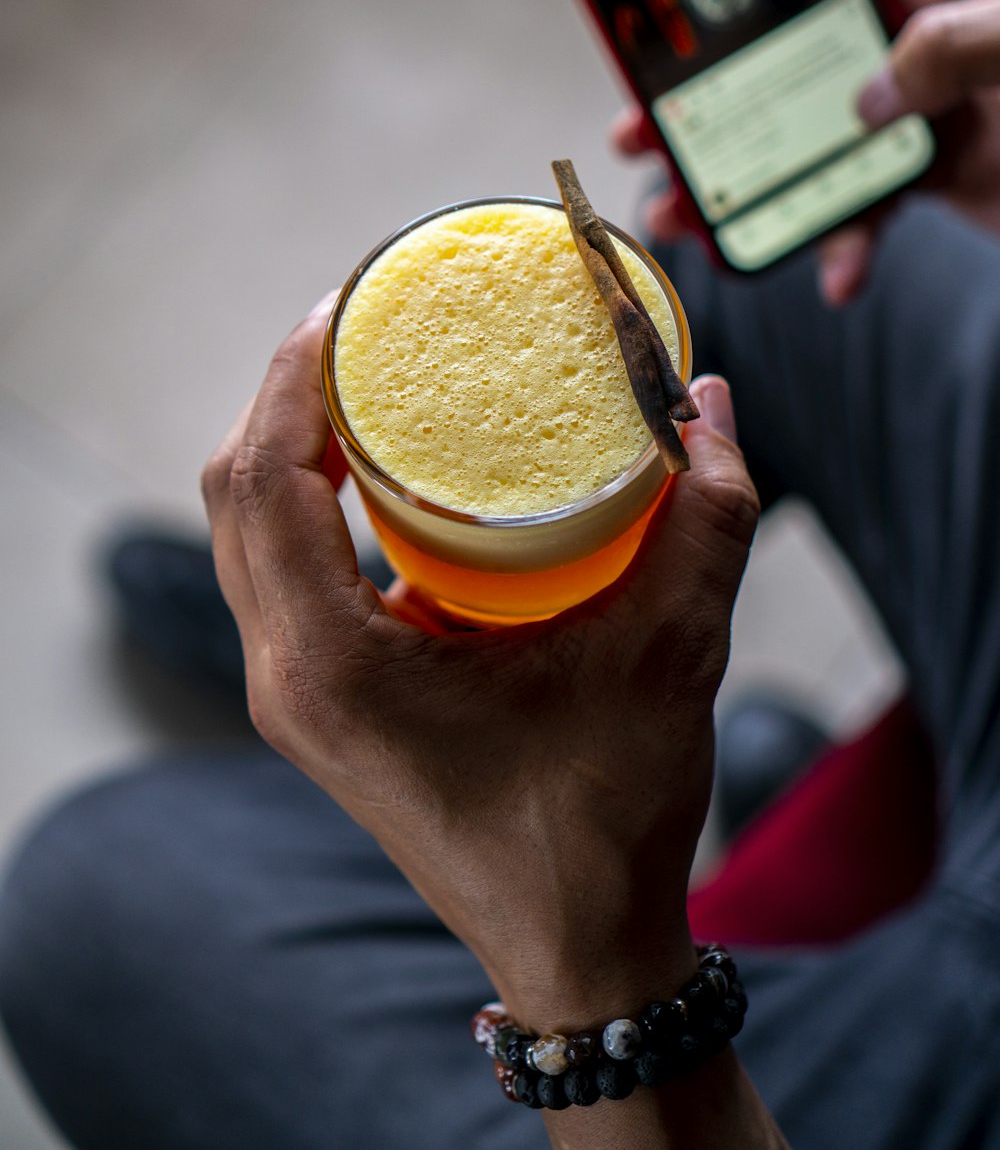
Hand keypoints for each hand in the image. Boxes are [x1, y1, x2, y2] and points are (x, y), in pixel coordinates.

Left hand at [201, 297, 758, 1029]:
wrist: (578, 948)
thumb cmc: (605, 822)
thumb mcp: (668, 655)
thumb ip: (704, 520)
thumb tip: (710, 402)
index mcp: (333, 663)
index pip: (262, 477)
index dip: (291, 374)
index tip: (348, 301)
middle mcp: (288, 676)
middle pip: (236, 494)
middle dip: (287, 395)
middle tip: (363, 324)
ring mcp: (296, 696)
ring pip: (251, 534)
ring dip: (291, 447)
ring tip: (366, 379)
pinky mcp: (323, 705)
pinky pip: (283, 575)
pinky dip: (309, 504)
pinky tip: (381, 471)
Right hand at [613, 0, 999, 305]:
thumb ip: (946, 46)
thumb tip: (869, 94)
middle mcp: (915, 32)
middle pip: (789, 50)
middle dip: (711, 93)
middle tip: (644, 123)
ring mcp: (919, 106)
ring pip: (808, 138)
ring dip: (747, 185)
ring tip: (689, 219)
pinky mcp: (931, 174)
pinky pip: (865, 208)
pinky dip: (842, 246)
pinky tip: (833, 275)